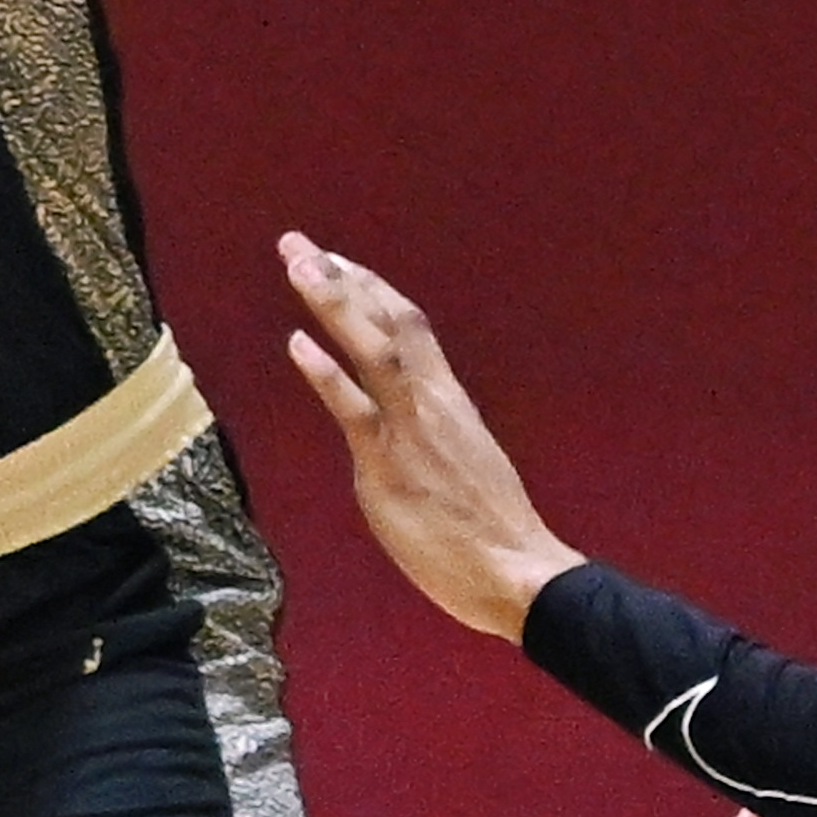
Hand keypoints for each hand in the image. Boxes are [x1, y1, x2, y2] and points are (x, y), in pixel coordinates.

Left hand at [279, 232, 586, 639]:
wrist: (519, 575)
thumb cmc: (489, 534)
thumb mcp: (456, 465)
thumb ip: (422, 436)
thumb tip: (387, 428)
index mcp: (449, 402)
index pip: (410, 329)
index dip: (370, 291)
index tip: (337, 259)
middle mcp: (433, 404)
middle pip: (389, 323)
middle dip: (341, 278)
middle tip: (297, 241)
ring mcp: (412, 431)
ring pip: (374, 349)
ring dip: (333, 303)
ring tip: (298, 263)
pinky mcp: (391, 466)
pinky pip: (356, 411)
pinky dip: (326, 373)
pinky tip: (298, 341)